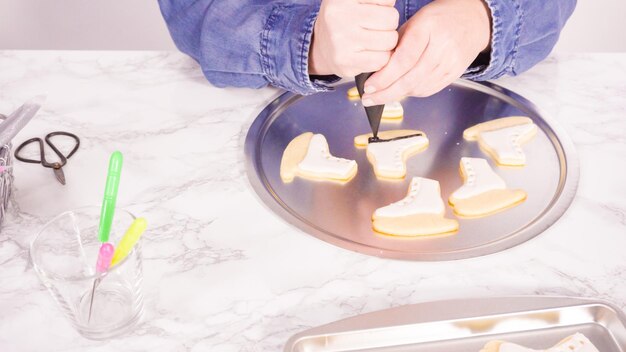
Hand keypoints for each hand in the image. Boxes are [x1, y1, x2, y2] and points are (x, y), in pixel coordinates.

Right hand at [309, 0, 399, 76]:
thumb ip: (378, 1)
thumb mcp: (355, 0)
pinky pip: (381, 60)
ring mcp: (341, 41)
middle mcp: (339, 16)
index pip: (387, 0)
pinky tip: (368, 53)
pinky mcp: (345, 62)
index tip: (373, 10)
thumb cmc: (346, 18)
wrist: (320, 46)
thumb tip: (392, 4)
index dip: (386, 6)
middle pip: (391, 19)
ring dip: (386, 42)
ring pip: (389, 41)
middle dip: (389, 24)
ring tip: (372, 39)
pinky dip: (380, 57)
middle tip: (375, 27)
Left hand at [361, 0, 490, 105]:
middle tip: (369, 99)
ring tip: (380, 96)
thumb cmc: (438, 19)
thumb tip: (375, 70)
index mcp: (428, 29)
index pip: (403, 60)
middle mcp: (442, 47)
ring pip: (419, 87)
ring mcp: (451, 62)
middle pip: (410, 79)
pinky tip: (401, 91)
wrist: (473, 20)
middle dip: (386, 93)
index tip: (369, 86)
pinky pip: (429, 90)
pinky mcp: (455, 74)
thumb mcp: (414, 23)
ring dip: (397, 95)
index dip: (384, 77)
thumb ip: (396, 45)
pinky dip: (412, 93)